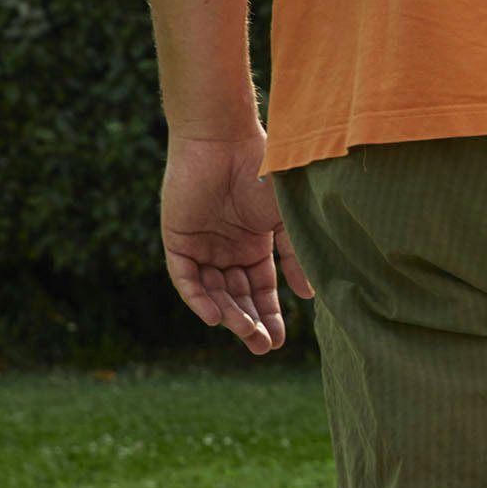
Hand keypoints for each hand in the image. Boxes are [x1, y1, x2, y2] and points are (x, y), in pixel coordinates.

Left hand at [159, 131, 312, 354]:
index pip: (261, 288)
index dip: (270, 314)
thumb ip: (295, 255)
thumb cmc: (263, 171)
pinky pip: (186, 278)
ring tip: (246, 334)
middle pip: (237, 296)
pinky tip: (214, 318)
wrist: (226, 140)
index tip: (280, 341)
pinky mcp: (178, 240)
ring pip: (213, 292)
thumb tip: (308, 295)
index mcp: (254, 243)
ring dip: (229, 315)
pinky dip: (199, 299)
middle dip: (250, 322)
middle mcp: (227, 248)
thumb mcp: (286, 219)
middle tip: (262, 347)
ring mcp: (202, 245)